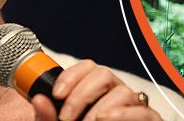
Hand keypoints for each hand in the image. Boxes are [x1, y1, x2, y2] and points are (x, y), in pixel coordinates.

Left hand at [32, 59, 160, 120]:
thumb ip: (47, 119)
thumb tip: (39, 100)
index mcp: (94, 91)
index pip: (87, 68)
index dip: (71, 76)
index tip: (56, 94)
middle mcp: (114, 95)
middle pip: (104, 74)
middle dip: (81, 94)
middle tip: (66, 118)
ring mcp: (133, 108)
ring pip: (123, 91)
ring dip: (99, 108)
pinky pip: (143, 111)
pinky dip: (123, 115)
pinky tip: (104, 120)